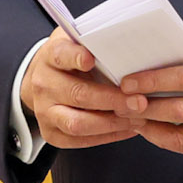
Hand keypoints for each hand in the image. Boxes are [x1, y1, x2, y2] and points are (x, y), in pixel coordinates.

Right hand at [22, 28, 147, 149]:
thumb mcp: (78, 41)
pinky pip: (80, 140)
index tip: (91, 59)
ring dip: (111, 123)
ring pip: (77, 123)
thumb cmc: (71, 60)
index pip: (61, 55)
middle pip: (78, 94)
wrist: (43, 81)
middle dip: (112, 100)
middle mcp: (44, 84)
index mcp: (51, 56)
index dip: (76, 57)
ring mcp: (45, 111)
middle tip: (140, 102)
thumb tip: (130, 41)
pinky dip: (108, 136)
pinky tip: (129, 128)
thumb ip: (96, 41)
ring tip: (138, 118)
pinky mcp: (51, 132)